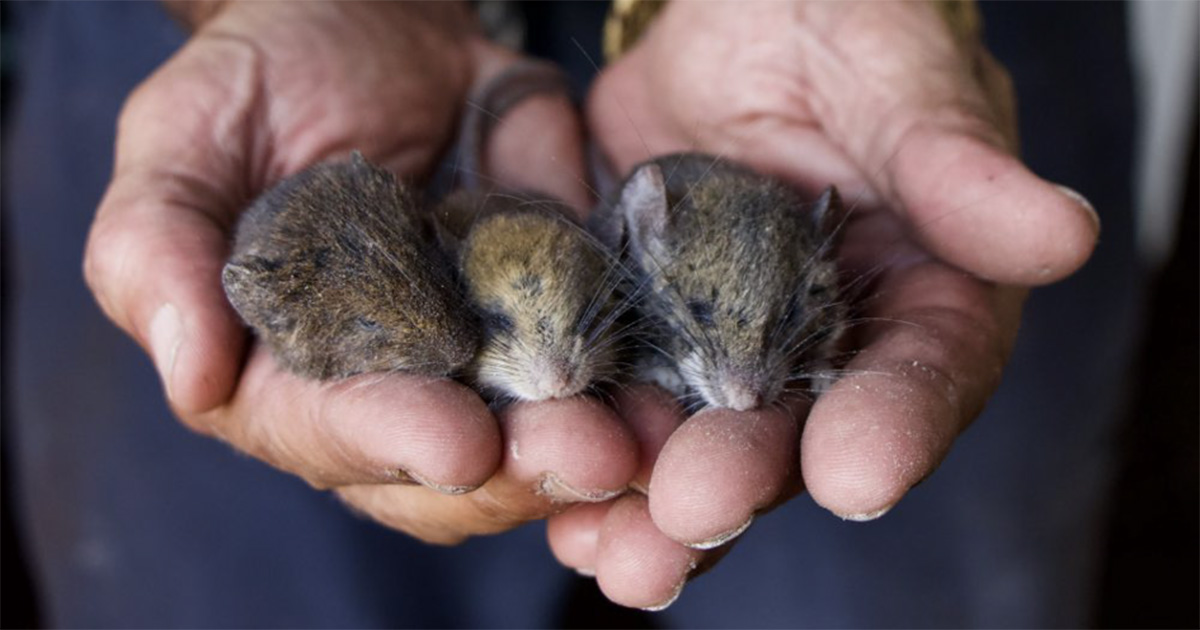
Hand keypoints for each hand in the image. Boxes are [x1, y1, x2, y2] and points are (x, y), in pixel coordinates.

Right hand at [84, 0, 634, 544]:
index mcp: (281, 367)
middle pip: (445, 467)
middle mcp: (384, 386)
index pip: (325, 429)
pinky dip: (640, 396)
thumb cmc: (267, 73)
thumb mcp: (188, 132)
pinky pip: (600, 376)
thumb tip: (189, 375)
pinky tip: (679, 400)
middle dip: (517, 467)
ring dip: (591, 451)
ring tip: (646, 442)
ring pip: (530, 442)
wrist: (378, 23)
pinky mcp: (551, 321)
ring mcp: (477, 363)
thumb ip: (157, 244)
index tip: (457, 443)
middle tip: (590, 456)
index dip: (388, 440)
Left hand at [550, 0, 1099, 607]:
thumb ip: (952, 162)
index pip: (923, 373)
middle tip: (693, 511)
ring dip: (654, 508)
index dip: (894, 425)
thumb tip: (1063, 236)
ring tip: (614, 556)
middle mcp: (823, 344)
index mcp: (919, 295)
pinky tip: (554, 507)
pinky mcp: (642, 333)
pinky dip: (589, 457)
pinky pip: (615, 402)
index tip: (858, 474)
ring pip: (696, 443)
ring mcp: (722, 347)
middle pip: (794, 433)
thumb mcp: (891, 72)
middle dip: (745, 478)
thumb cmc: (836, 23)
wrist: (725, 14)